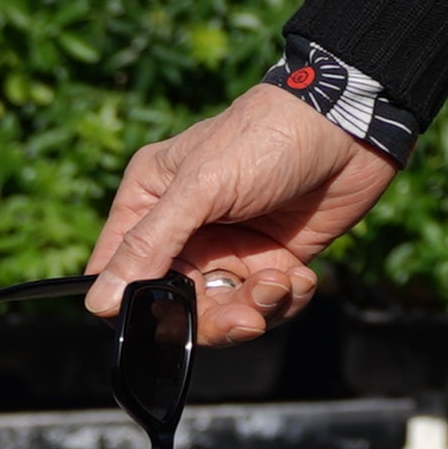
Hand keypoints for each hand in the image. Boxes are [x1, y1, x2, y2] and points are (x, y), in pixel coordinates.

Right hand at [86, 83, 401, 345]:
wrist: (350, 129)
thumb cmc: (267, 138)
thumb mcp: (202, 186)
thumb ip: (150, 243)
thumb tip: (97, 301)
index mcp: (150, 202)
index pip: (121, 273)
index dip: (140, 307)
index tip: (173, 320)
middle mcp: (185, 231)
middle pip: (176, 307)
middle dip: (214, 318)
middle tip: (247, 316)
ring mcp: (230, 247)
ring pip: (224, 312)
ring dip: (256, 309)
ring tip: (282, 282)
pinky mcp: (273, 261)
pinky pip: (267, 307)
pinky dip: (286, 300)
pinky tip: (302, 276)